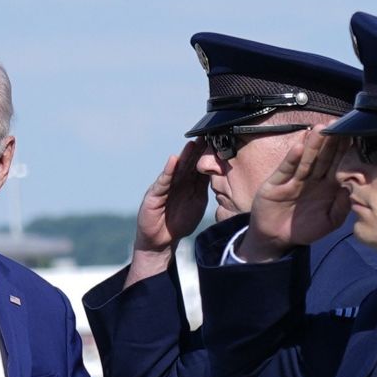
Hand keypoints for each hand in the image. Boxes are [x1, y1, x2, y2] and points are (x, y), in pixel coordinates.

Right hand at [125, 140, 208, 287]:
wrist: (161, 241)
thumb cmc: (178, 222)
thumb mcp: (197, 203)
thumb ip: (204, 189)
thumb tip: (222, 176)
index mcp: (188, 184)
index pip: (199, 166)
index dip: (207, 154)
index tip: (219, 141)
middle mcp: (176, 182)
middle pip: (188, 163)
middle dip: (197, 150)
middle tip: (207, 135)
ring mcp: (164, 187)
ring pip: (176, 170)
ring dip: (184, 157)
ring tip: (192, 144)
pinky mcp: (154, 196)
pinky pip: (162, 182)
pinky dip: (168, 171)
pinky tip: (173, 161)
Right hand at [237, 129, 349, 261]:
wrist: (276, 239)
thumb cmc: (304, 229)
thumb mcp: (330, 221)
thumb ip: (342, 206)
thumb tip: (352, 187)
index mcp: (327, 185)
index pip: (337, 164)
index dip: (344, 150)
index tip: (353, 134)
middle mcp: (312, 178)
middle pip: (323, 157)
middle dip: (330, 141)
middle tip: (336, 124)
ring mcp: (294, 179)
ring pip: (306, 160)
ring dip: (312, 145)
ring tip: (318, 129)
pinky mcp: (277, 183)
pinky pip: (286, 169)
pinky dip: (292, 159)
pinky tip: (299, 147)